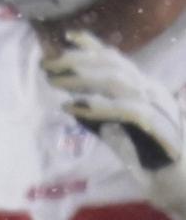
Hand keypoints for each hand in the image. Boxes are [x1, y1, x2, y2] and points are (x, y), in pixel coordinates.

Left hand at [49, 30, 185, 219]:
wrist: (175, 182)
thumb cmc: (146, 157)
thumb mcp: (117, 132)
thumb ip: (99, 117)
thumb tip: (72, 104)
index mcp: (146, 89)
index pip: (118, 61)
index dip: (94, 46)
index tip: (67, 37)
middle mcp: (152, 92)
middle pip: (113, 65)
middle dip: (77, 60)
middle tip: (47, 65)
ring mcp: (157, 107)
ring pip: (118, 81)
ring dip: (81, 80)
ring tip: (54, 82)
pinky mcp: (156, 127)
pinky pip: (125, 110)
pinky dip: (97, 107)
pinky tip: (72, 107)